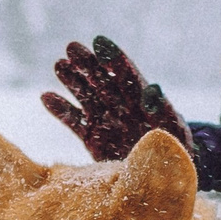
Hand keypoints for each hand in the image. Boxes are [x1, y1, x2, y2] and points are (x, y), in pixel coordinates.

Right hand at [41, 35, 195, 161]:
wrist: (160, 176)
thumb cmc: (174, 149)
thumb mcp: (173, 130)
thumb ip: (160, 111)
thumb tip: (153, 89)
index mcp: (143, 100)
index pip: (127, 74)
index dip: (113, 58)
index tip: (99, 43)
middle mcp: (121, 105)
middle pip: (102, 79)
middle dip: (88, 63)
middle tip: (72, 47)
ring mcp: (105, 120)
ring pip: (86, 95)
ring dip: (72, 80)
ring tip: (59, 65)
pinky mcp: (93, 137)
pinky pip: (75, 122)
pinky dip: (61, 110)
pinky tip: (46, 97)